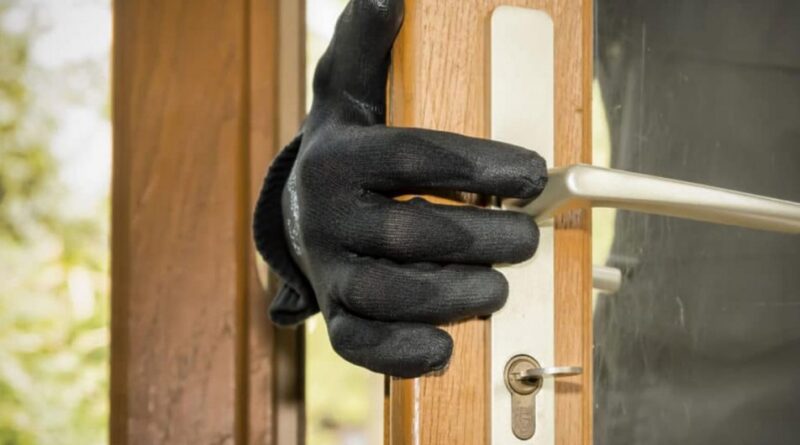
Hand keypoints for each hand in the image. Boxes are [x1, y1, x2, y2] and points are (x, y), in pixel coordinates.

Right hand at [253, 0, 546, 376]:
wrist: (305, 212)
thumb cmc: (348, 151)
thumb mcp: (351, 91)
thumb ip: (369, 45)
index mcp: (338, 158)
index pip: (413, 156)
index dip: (478, 164)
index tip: (531, 170)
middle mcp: (326, 216)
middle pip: (412, 233)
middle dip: (483, 237)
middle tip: (526, 235)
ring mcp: (329, 270)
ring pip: (390, 294)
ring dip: (455, 296)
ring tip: (498, 288)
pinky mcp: (335, 313)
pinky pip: (361, 342)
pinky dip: (403, 352)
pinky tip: (443, 347)